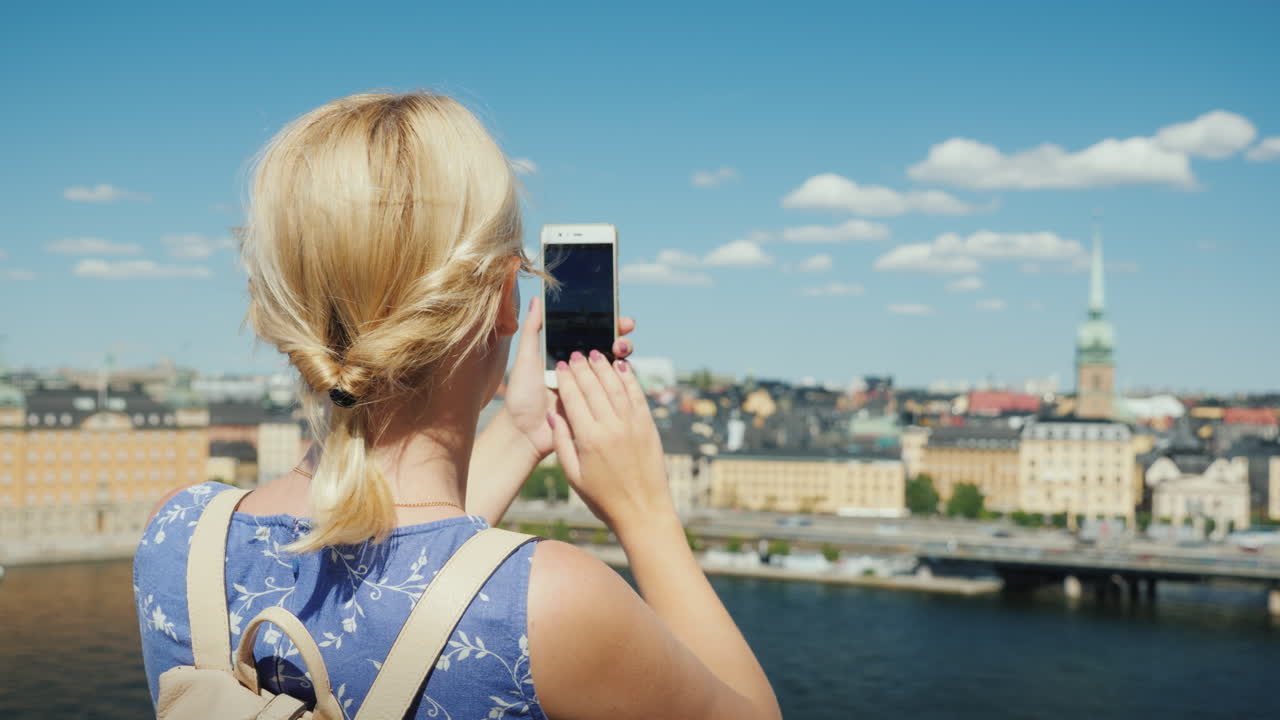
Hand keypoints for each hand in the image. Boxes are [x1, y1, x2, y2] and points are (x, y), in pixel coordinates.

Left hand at [504, 297, 634, 458]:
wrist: (523, 432)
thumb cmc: (521, 395)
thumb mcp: (526, 359)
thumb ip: (532, 330)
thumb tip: (537, 299)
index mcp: (566, 354)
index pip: (592, 334)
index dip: (608, 324)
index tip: (619, 318)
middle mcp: (581, 368)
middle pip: (609, 348)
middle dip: (621, 339)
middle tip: (621, 338)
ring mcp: (591, 387)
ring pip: (615, 368)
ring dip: (622, 358)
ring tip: (619, 353)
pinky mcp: (596, 405)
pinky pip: (613, 391)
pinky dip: (621, 381)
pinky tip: (621, 373)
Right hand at [549, 350, 673, 533]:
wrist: (643, 511)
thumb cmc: (603, 499)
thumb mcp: (574, 475)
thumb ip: (562, 443)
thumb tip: (553, 415)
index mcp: (589, 439)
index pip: (574, 398)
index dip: (566, 379)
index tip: (560, 365)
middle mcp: (611, 427)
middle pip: (594, 387)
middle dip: (583, 367)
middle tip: (575, 353)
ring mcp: (633, 424)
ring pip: (616, 386)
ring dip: (604, 367)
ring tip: (595, 354)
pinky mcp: (648, 426)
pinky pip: (637, 395)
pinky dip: (629, 378)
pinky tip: (621, 366)